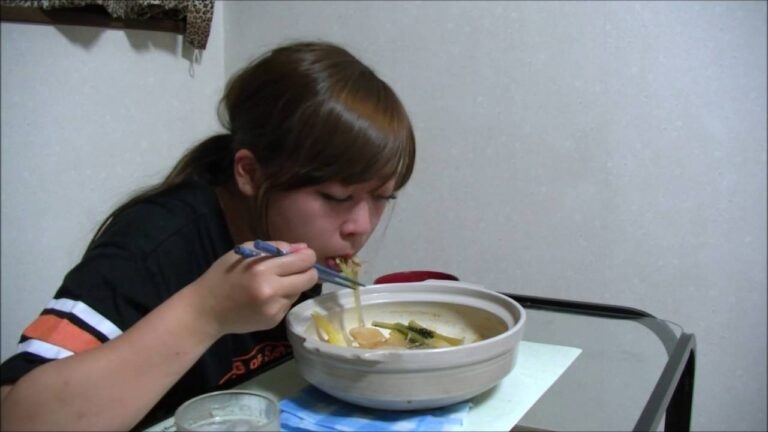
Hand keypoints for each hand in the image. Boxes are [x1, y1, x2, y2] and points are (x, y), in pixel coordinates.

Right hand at [189, 241, 317, 336]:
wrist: (206, 310)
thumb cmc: (223, 275)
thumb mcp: (244, 252)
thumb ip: (275, 247)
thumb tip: (302, 249)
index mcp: (263, 270)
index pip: (303, 261)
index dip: (307, 256)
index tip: (302, 255)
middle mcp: (272, 291)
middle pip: (310, 278)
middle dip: (307, 271)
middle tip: (295, 269)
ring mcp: (274, 309)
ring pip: (300, 291)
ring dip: (292, 285)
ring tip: (272, 284)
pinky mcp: (274, 321)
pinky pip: (288, 304)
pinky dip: (282, 298)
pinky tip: (265, 298)